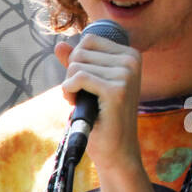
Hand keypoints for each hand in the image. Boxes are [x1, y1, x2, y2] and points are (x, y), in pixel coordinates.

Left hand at [55, 32, 141, 170]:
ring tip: (82, 103)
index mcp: (130, 55)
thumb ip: (76, 63)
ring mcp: (126, 74)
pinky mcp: (116, 90)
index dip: (77, 62)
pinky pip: (78, 78)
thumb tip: (60, 44)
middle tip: (83, 96)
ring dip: (70, 86)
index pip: (88, 40)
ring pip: (76, 65)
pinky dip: (69, 91)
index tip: (85, 84)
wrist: (116, 150)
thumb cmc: (101, 118)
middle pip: (80, 52)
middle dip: (72, 75)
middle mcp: (131, 60)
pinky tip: (75, 104)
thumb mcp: (88, 85)